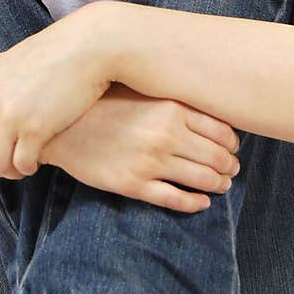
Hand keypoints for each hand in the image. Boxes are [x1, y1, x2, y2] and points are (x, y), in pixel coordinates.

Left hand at [0, 10, 111, 176]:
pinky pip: (22, 163)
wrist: (88, 46)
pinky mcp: (36, 128)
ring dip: (8, 171)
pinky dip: (28, 168)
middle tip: (4, 165)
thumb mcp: (13, 55)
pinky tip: (38, 163)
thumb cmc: (54, 49)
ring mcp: (12, 116)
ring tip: (22, 166)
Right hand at [41, 83, 241, 211]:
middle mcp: (166, 135)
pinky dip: (195, 203)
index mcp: (172, 108)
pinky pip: (176, 200)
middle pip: (217, 157)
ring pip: (202, 179)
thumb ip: (174, 98)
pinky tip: (201, 202)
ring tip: (221, 185)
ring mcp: (150, 162)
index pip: (222, 131)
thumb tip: (210, 110)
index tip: (232, 148)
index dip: (232, 143)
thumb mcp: (141, 90)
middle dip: (229, 166)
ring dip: (218, 184)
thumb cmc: (102, 102)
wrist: (60, 125)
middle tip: (231, 170)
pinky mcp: (134, 184)